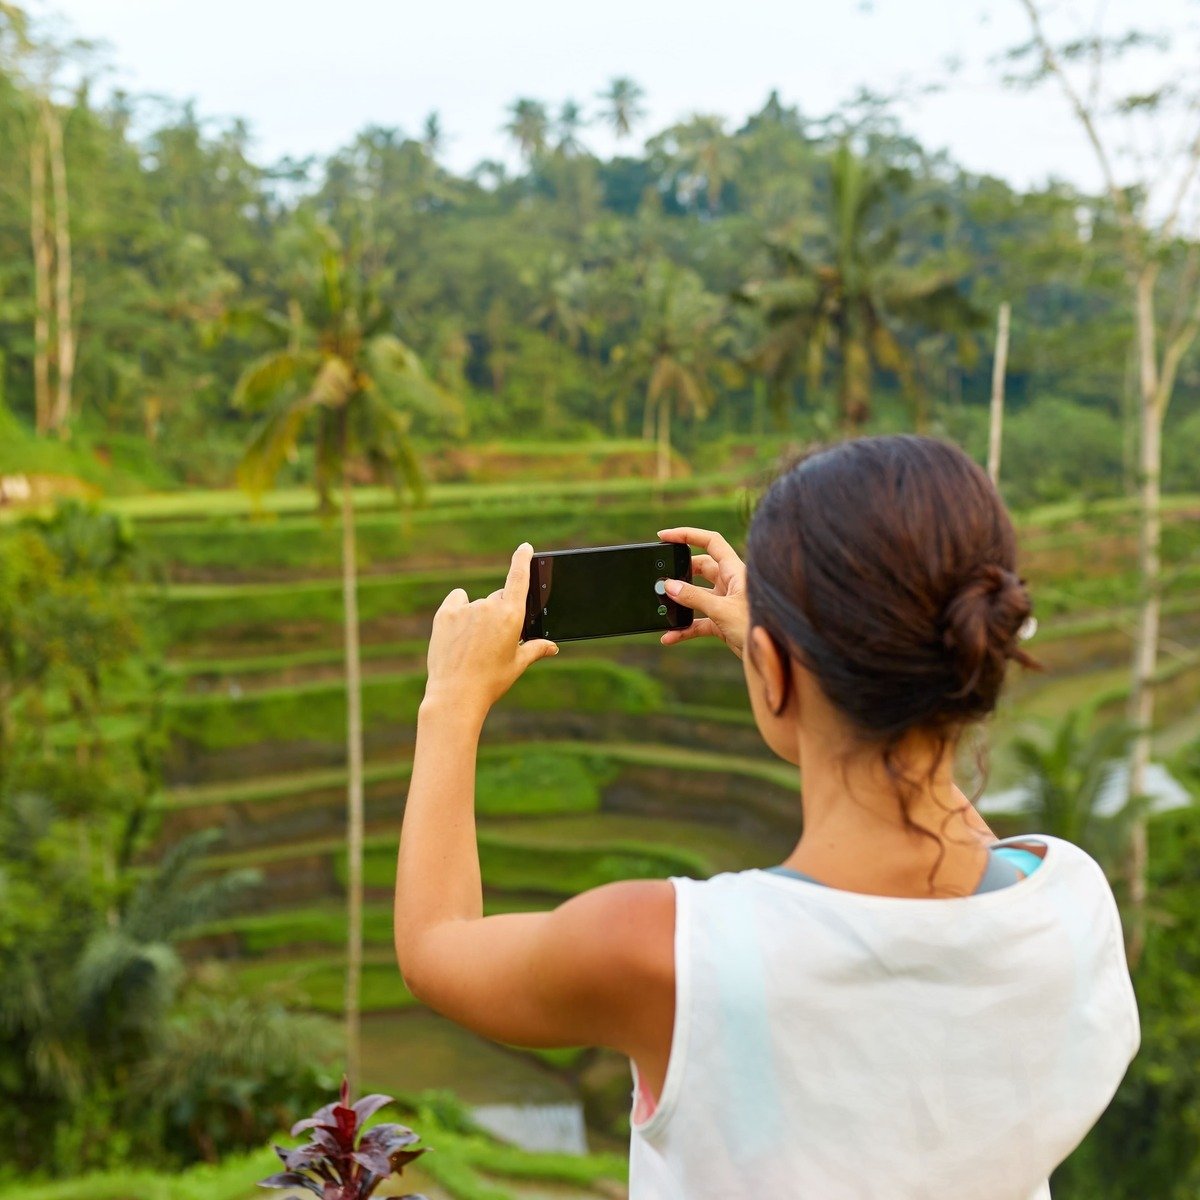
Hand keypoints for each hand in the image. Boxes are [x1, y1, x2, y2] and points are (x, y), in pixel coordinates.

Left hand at [423, 543, 557, 719]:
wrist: (455, 694)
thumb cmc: (491, 681)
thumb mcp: (517, 665)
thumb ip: (535, 649)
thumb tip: (553, 646)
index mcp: (512, 615)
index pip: (518, 577)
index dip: (522, 559)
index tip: (525, 547)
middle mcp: (489, 606)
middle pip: (498, 598)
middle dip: (500, 613)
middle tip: (494, 640)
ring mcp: (466, 608)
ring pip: (477, 605)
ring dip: (478, 617)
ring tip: (472, 646)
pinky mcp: (445, 613)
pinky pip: (457, 602)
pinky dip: (459, 611)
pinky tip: (458, 631)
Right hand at [656, 527, 748, 658]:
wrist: (775, 653)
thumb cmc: (758, 626)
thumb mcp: (722, 610)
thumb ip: (694, 598)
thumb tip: (669, 586)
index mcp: (735, 571)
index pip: (711, 542)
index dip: (688, 535)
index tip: (665, 536)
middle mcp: (731, 583)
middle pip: (700, 567)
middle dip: (680, 572)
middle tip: (662, 577)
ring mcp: (726, 602)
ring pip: (697, 596)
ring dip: (680, 604)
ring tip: (662, 607)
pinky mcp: (723, 621)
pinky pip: (699, 621)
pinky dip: (684, 628)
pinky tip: (670, 636)